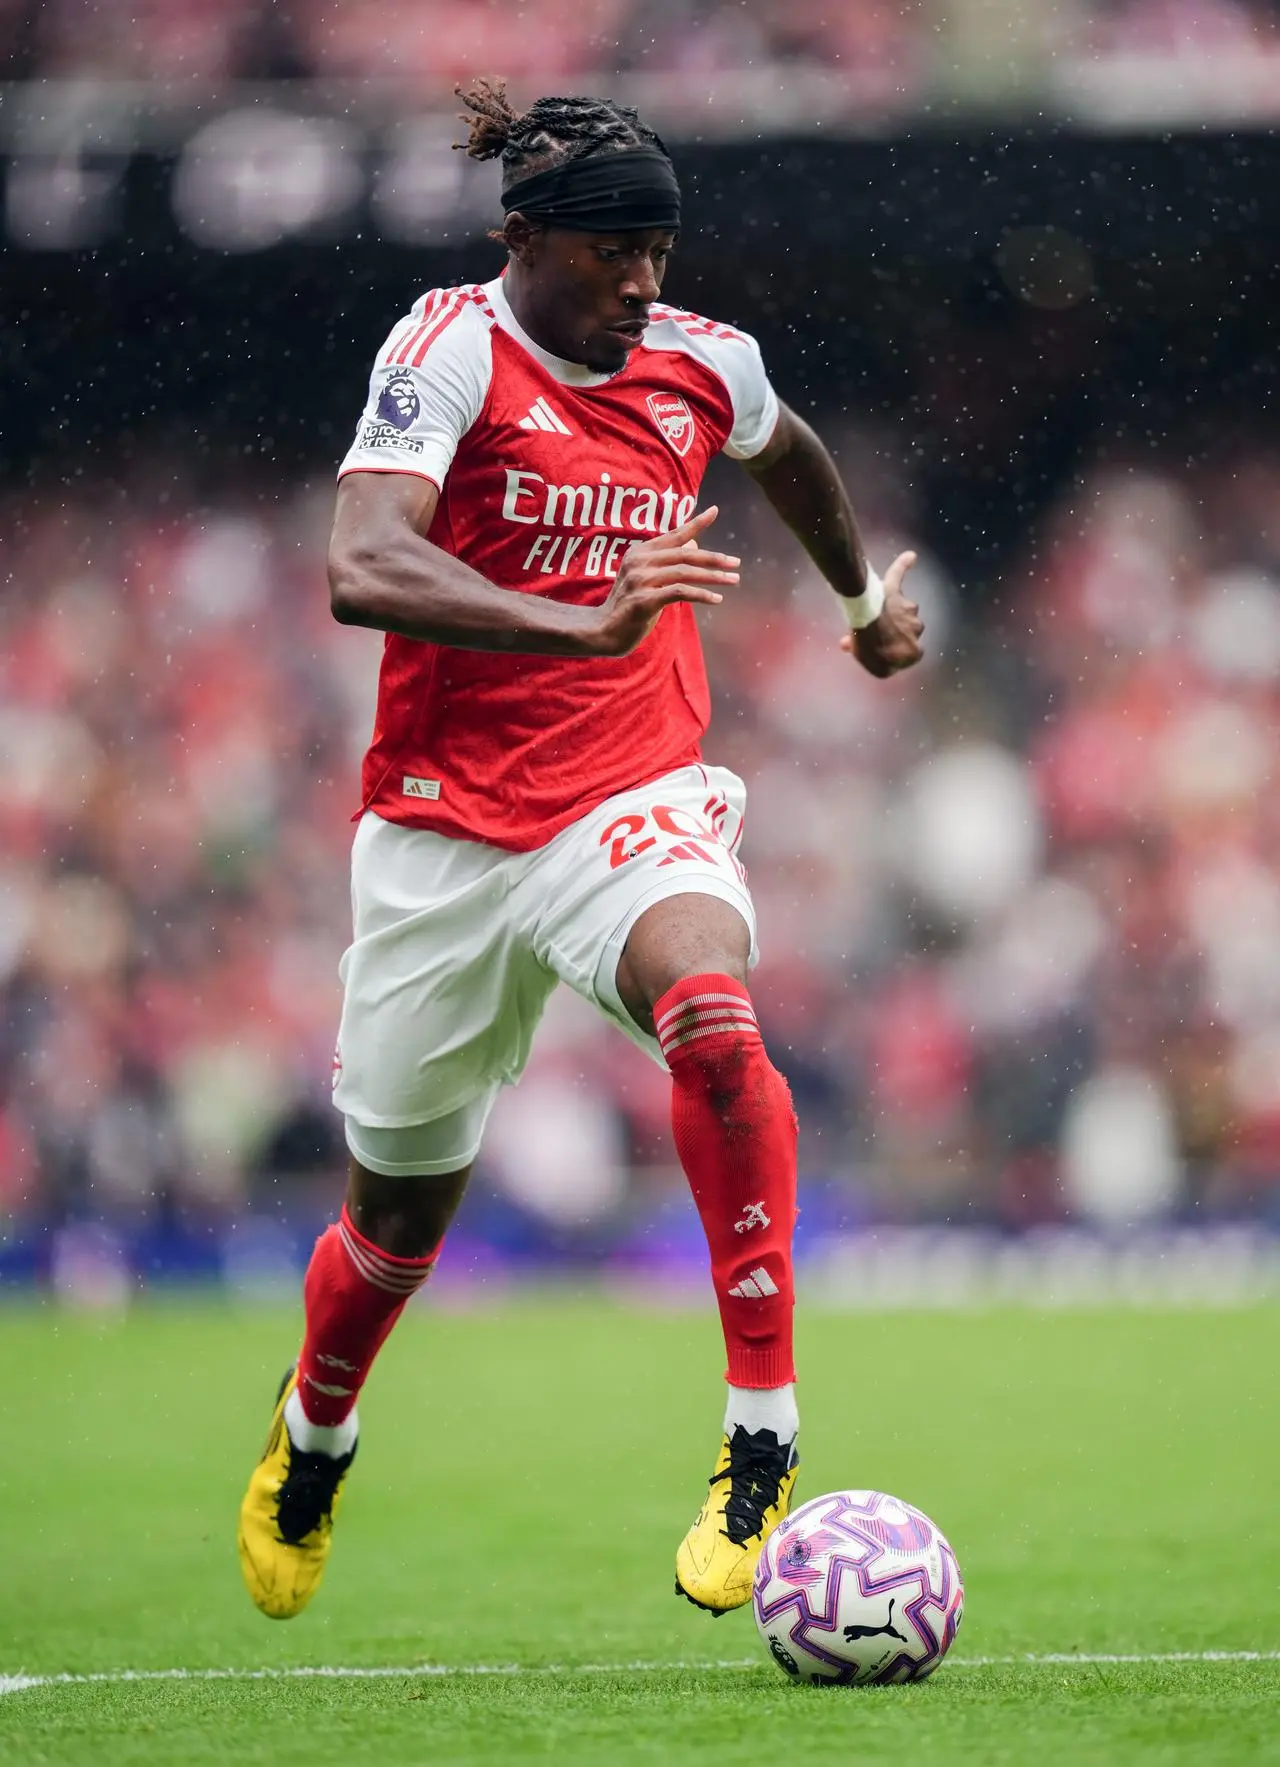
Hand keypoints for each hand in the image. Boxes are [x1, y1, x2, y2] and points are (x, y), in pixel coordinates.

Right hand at [586, 507, 738, 656]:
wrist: (604, 631)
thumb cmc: (629, 605)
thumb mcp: (646, 579)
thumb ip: (666, 564)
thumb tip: (694, 548)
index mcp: (640, 552)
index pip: (674, 535)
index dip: (695, 523)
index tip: (715, 511)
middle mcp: (640, 561)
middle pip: (685, 554)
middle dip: (714, 558)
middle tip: (736, 562)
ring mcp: (641, 580)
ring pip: (686, 572)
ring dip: (713, 577)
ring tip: (733, 580)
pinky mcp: (644, 600)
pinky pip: (680, 592)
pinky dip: (701, 594)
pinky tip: (717, 599)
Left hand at [840, 551, 924, 677]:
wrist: (867, 621)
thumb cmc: (871, 648)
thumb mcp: (874, 667)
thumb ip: (880, 666)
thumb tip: (885, 658)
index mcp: (915, 651)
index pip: (909, 652)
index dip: (894, 650)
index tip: (883, 650)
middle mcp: (917, 628)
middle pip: (904, 629)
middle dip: (890, 630)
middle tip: (871, 633)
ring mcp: (908, 608)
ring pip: (900, 608)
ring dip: (888, 611)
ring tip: (868, 616)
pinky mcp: (895, 590)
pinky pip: (899, 574)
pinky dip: (904, 564)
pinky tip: (911, 556)